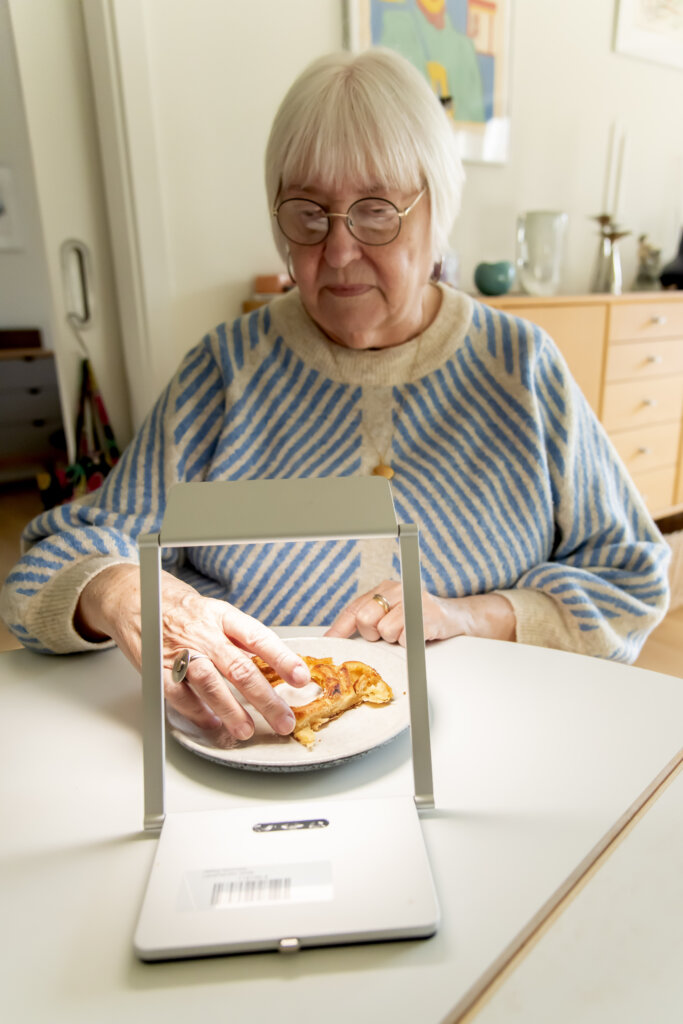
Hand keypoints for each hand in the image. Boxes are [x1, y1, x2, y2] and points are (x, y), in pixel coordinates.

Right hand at [75, 564, 310, 739]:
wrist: (135, 597)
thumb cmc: (182, 608)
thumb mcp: (217, 613)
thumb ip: (241, 639)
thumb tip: (276, 665)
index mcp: (223, 616)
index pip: (259, 637)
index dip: (282, 658)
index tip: (301, 678)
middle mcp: (204, 633)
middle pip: (240, 668)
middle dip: (265, 699)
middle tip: (283, 720)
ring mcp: (181, 652)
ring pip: (211, 684)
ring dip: (231, 711)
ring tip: (247, 730)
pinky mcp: (159, 669)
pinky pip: (180, 696)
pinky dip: (198, 713)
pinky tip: (213, 725)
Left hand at [325, 578, 515, 644]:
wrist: (456, 618)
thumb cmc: (420, 619)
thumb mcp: (392, 615)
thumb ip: (369, 621)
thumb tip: (339, 638)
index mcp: (384, 589)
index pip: (354, 608)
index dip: (339, 628)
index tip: (328, 641)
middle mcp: (396, 588)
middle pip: (365, 619)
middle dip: (374, 634)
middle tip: (389, 634)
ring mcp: (413, 599)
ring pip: (385, 630)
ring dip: (395, 639)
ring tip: (407, 632)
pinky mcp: (427, 613)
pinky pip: (404, 637)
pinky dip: (409, 642)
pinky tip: (418, 634)